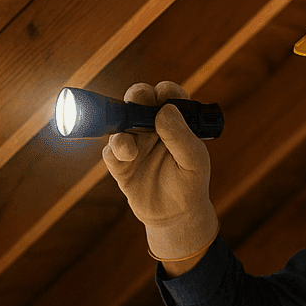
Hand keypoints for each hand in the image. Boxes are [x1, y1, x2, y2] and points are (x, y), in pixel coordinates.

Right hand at [100, 80, 217, 260]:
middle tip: (137, 100)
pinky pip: (110, 151)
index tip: (164, 95)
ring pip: (120, 122)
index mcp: (174, 121)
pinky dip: (115, 150)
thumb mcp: (194, 161)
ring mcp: (134, 143)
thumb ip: (181, 137)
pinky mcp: (121, 164)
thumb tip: (165, 110)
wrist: (176, 215)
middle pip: (138, 100)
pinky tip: (126, 156)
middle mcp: (151, 127)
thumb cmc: (190, 183)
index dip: (164, 91)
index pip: (167, 96)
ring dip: (122, 126)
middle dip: (136, 95)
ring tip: (129, 146)